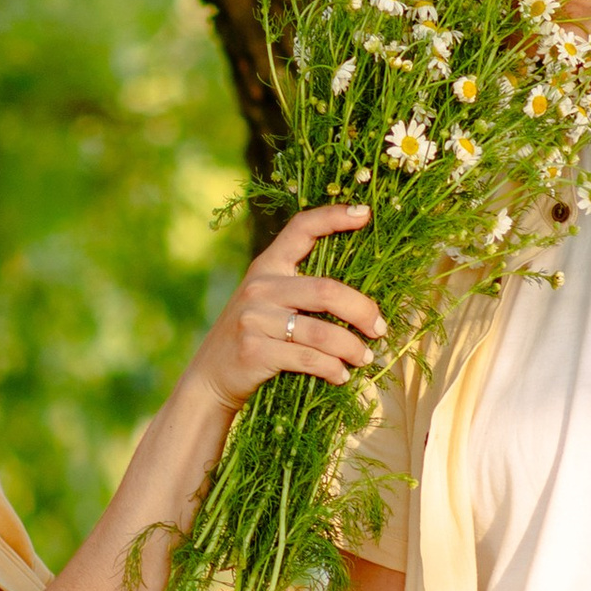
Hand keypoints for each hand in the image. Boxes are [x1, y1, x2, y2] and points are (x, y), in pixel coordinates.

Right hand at [188, 207, 381, 413]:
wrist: (210, 377)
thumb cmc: (253, 337)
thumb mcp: (266, 302)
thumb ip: (299, 290)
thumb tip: (361, 299)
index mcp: (267, 267)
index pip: (301, 229)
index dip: (333, 217)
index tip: (365, 213)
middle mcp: (260, 287)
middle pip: (326, 291)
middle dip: (362, 311)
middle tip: (380, 329)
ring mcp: (254, 319)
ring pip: (322, 332)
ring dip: (352, 348)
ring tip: (365, 358)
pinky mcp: (255, 351)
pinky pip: (308, 359)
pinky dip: (332, 370)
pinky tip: (340, 376)